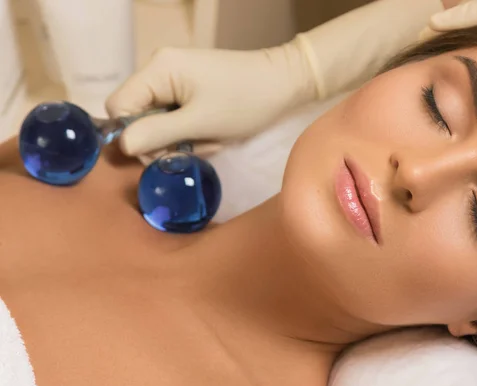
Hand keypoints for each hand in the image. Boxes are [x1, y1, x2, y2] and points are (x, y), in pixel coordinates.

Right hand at [105, 44, 316, 156]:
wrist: (285, 83)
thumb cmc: (245, 102)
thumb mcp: (199, 123)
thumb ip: (157, 133)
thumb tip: (121, 145)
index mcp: (158, 69)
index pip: (119, 105)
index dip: (132, 134)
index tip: (159, 153)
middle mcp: (160, 68)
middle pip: (138, 115)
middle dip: (161, 139)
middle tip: (192, 150)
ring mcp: (176, 78)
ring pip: (159, 120)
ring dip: (180, 139)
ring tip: (210, 141)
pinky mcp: (191, 89)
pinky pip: (177, 117)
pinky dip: (191, 132)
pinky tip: (213, 136)